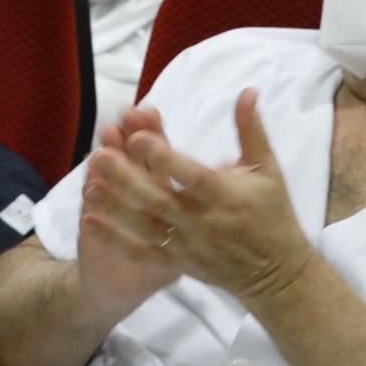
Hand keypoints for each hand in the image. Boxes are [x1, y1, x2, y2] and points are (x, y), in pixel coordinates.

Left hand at [91, 89, 314, 306]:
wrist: (277, 274)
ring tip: (88, 184)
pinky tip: (90, 220)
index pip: (189, 174)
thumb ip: (251, 129)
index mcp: (224, 195)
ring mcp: (189, 245)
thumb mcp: (268, 169)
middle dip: (126, 178)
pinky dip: (116, 239)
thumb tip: (247, 90)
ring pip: (145, 226)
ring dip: (114, 206)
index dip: (162, 156)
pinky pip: (143, 253)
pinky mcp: (179, 264)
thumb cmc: (272, 214)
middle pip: (159, 199)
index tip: (136, 136)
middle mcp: (203, 222)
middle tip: (98, 154)